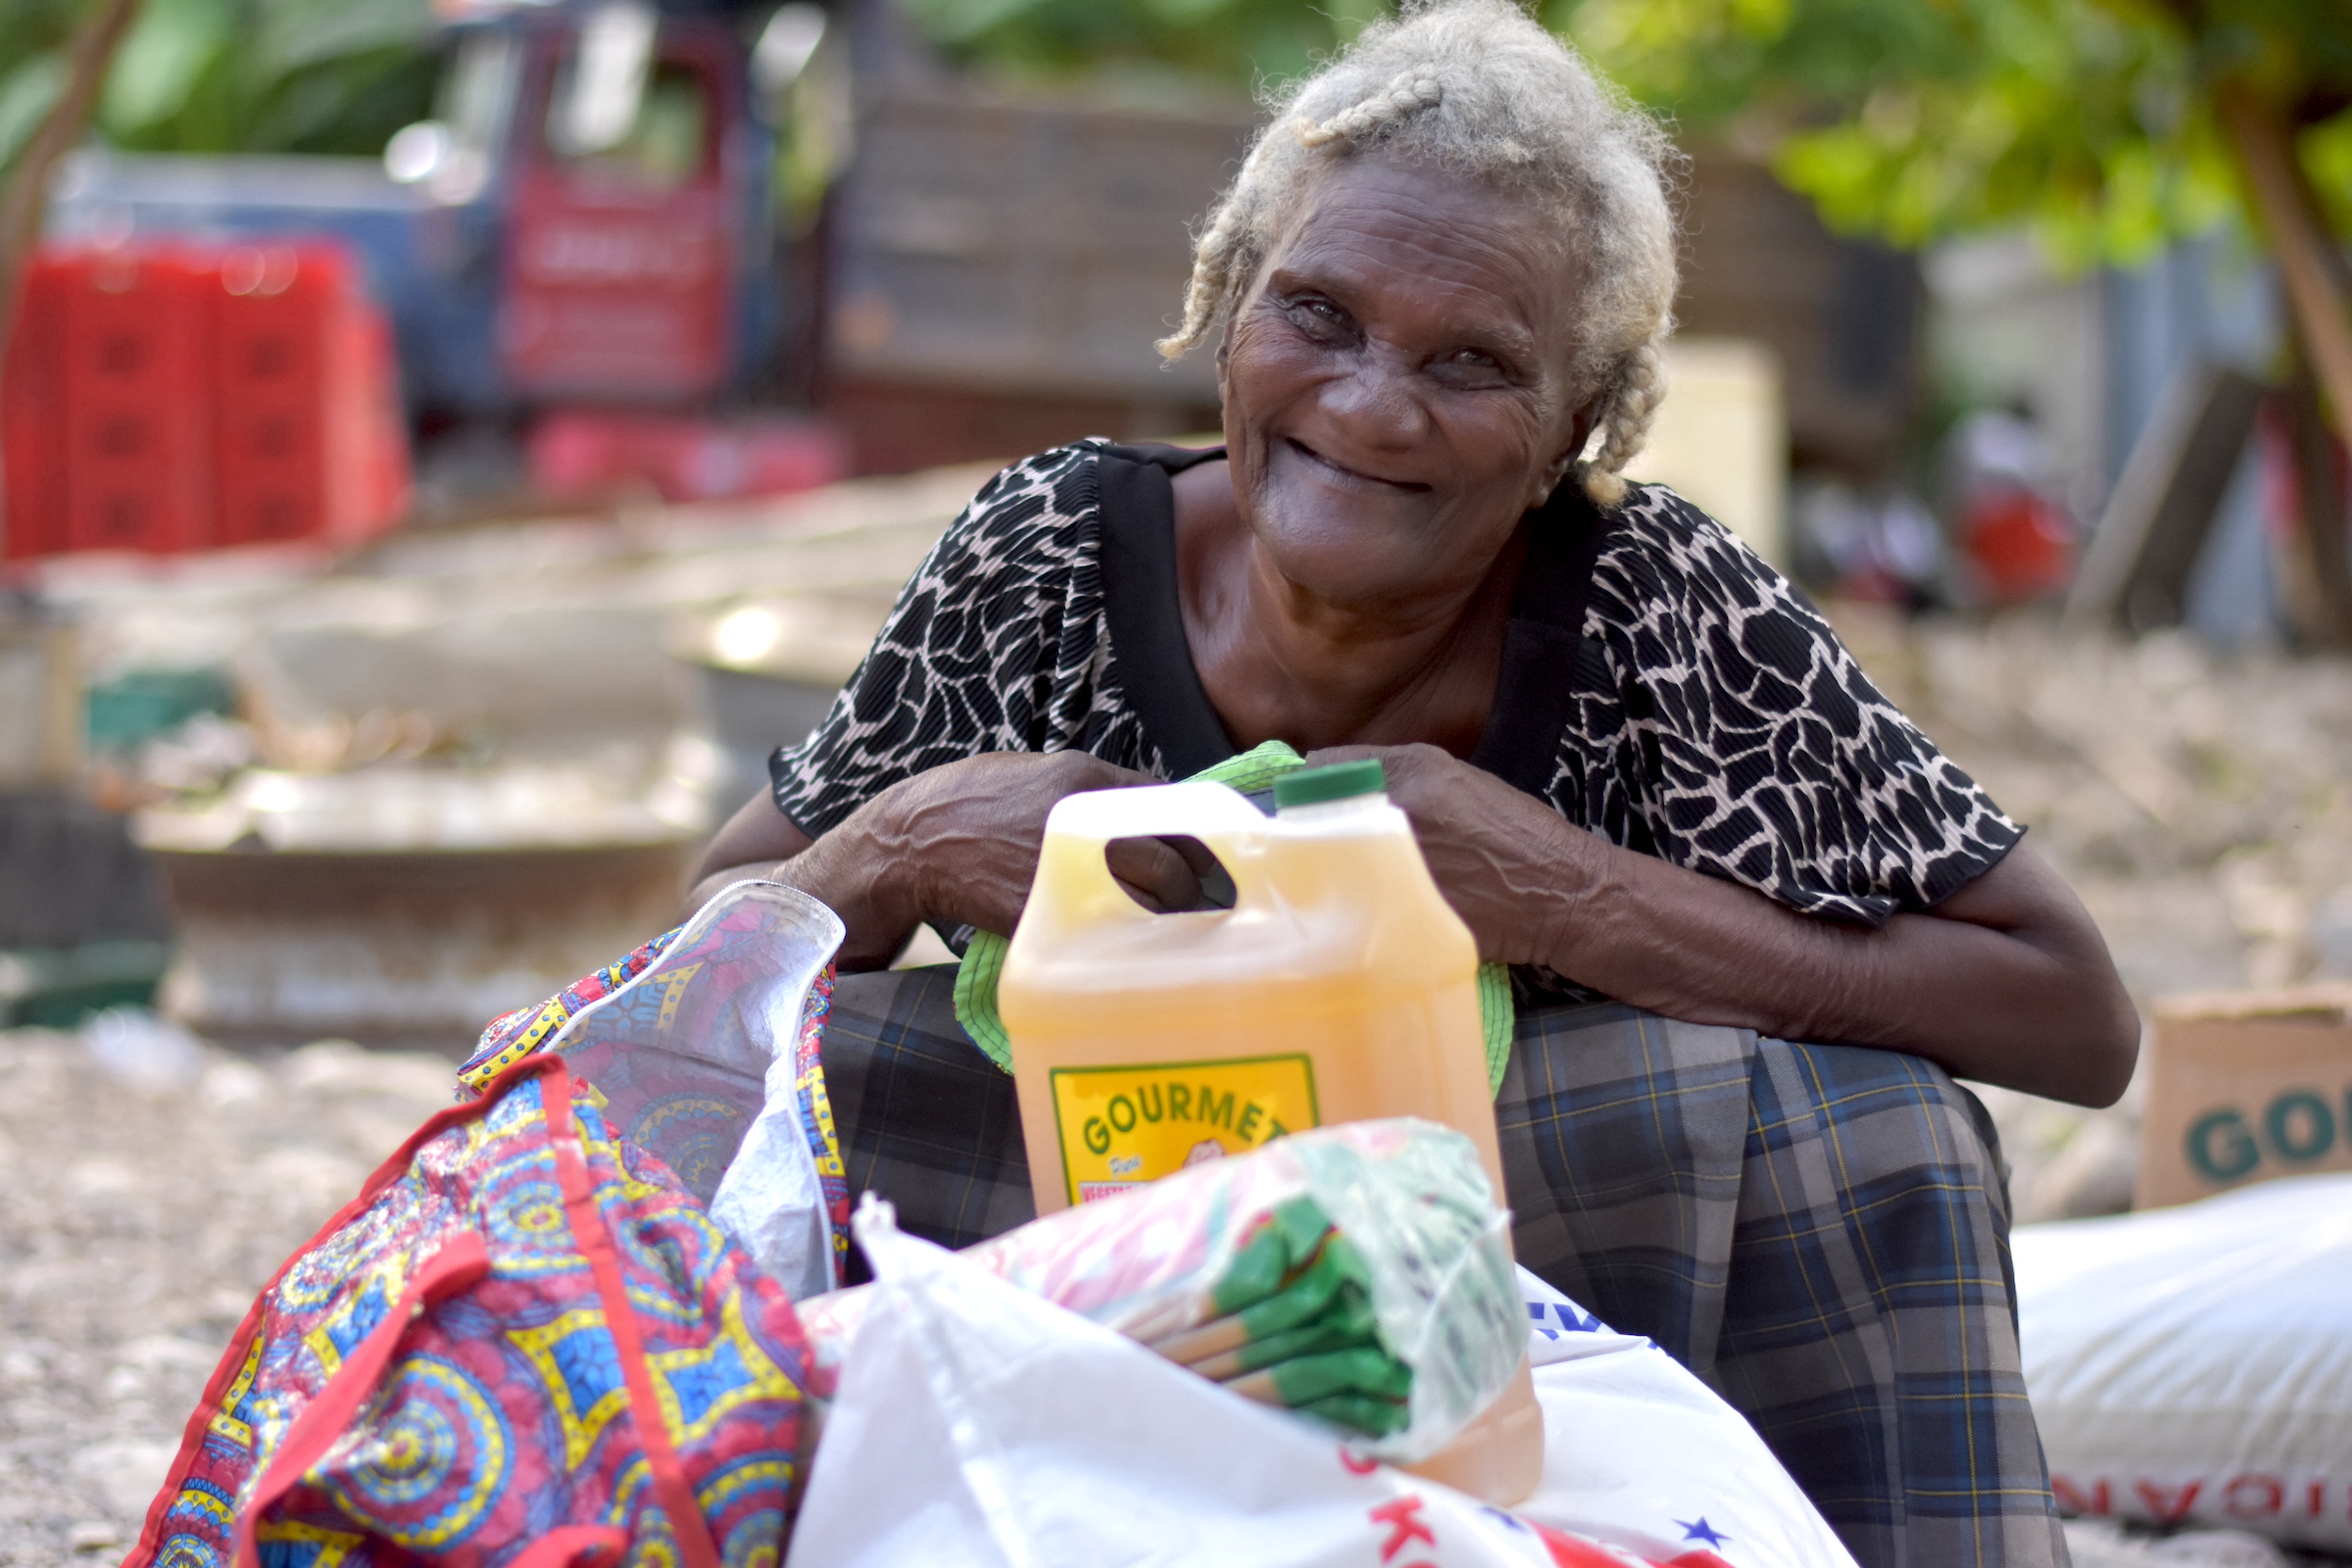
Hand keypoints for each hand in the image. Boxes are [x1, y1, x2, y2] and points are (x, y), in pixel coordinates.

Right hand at [799, 752, 1200, 964]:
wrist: (909, 846)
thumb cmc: (966, 804)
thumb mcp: (1032, 771)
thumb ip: (1089, 787)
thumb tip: (1142, 810)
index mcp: (1082, 778)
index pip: (1167, 805)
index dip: (1192, 835)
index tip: (1205, 855)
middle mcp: (1082, 820)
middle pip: (1171, 859)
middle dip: (1189, 885)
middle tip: (1193, 902)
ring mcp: (1065, 869)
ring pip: (1150, 900)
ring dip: (1167, 918)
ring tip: (1166, 928)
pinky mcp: (1046, 914)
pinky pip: (1109, 931)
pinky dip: (1126, 940)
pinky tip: (1126, 944)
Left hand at [1299, 743, 1592, 965]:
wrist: (1565, 894)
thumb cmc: (1517, 835)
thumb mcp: (1460, 781)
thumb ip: (1399, 774)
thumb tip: (1335, 783)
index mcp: (1415, 771)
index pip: (1322, 768)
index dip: (1312, 788)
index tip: (1310, 805)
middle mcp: (1402, 811)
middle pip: (1316, 816)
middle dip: (1313, 830)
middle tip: (1320, 846)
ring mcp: (1402, 862)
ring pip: (1329, 862)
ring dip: (1327, 870)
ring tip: (1343, 880)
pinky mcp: (1406, 910)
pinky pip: (1353, 904)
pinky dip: (1351, 907)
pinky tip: (1365, 910)